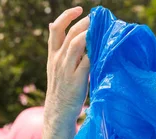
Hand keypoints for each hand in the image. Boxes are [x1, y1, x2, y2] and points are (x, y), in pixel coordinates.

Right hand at [45, 7, 89, 127]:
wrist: (58, 111)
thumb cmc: (63, 91)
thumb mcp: (58, 70)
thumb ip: (65, 55)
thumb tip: (76, 38)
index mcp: (53, 55)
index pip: (56, 29)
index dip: (67, 16)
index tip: (79, 9)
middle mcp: (58, 59)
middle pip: (69, 33)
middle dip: (84, 23)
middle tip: (96, 18)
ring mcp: (67, 68)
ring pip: (76, 44)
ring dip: (89, 34)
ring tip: (100, 30)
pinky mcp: (77, 78)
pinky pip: (86, 61)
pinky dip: (94, 53)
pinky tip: (103, 49)